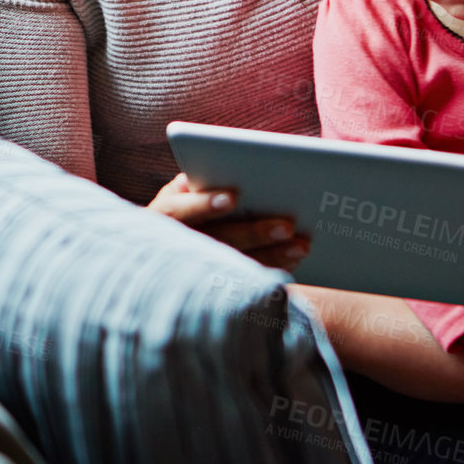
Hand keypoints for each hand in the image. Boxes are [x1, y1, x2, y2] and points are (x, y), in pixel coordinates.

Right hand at [145, 172, 309, 270]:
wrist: (161, 264)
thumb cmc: (177, 215)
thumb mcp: (176, 196)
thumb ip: (192, 184)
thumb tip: (210, 175)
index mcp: (162, 217)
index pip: (178, 211)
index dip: (203, 204)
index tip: (232, 197)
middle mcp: (176, 246)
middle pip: (217, 242)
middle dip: (253, 233)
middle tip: (287, 226)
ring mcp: (196, 272)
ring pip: (236, 267)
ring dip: (272, 256)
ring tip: (302, 244)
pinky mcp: (217, 288)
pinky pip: (247, 281)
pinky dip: (272, 269)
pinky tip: (294, 258)